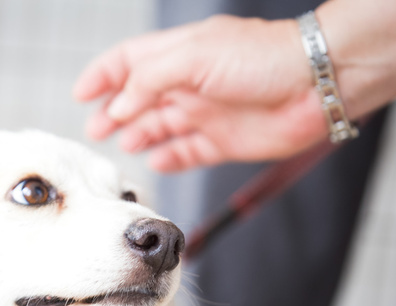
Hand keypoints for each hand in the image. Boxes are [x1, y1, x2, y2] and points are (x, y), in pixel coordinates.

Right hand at [74, 0, 395, 172]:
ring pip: (159, 127)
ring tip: (121, 145)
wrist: (316, 85)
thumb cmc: (260, 59)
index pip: (128, 62)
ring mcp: (204, 113)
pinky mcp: (221, 141)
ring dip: (137, 135)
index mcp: (178, 55)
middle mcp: (188, 84)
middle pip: (139, 98)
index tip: (80, 94)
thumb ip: (148, 80)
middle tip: (94, 130)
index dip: (102, 76)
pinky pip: (186, 152)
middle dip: (113, 112)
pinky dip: (168, 157)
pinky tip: (155, 161)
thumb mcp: (192, 56)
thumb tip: (118, 106)